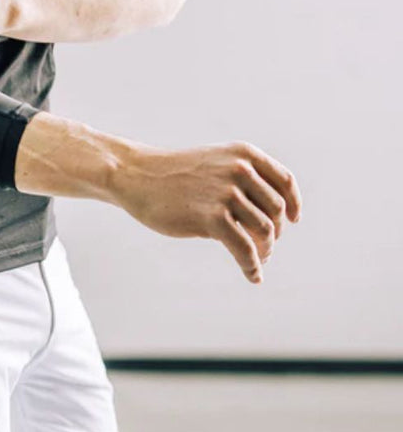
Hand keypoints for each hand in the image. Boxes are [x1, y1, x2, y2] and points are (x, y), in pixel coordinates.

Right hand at [111, 139, 302, 284]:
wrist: (137, 176)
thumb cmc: (175, 174)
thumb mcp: (214, 165)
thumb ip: (243, 181)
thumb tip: (272, 221)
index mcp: (243, 154)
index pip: (284, 181)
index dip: (293, 204)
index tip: (293, 220)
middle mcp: (239, 170)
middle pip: (277, 211)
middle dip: (274, 232)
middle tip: (263, 247)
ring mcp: (226, 193)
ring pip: (265, 231)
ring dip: (264, 251)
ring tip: (256, 259)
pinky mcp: (212, 218)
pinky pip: (245, 250)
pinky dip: (252, 266)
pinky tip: (252, 276)